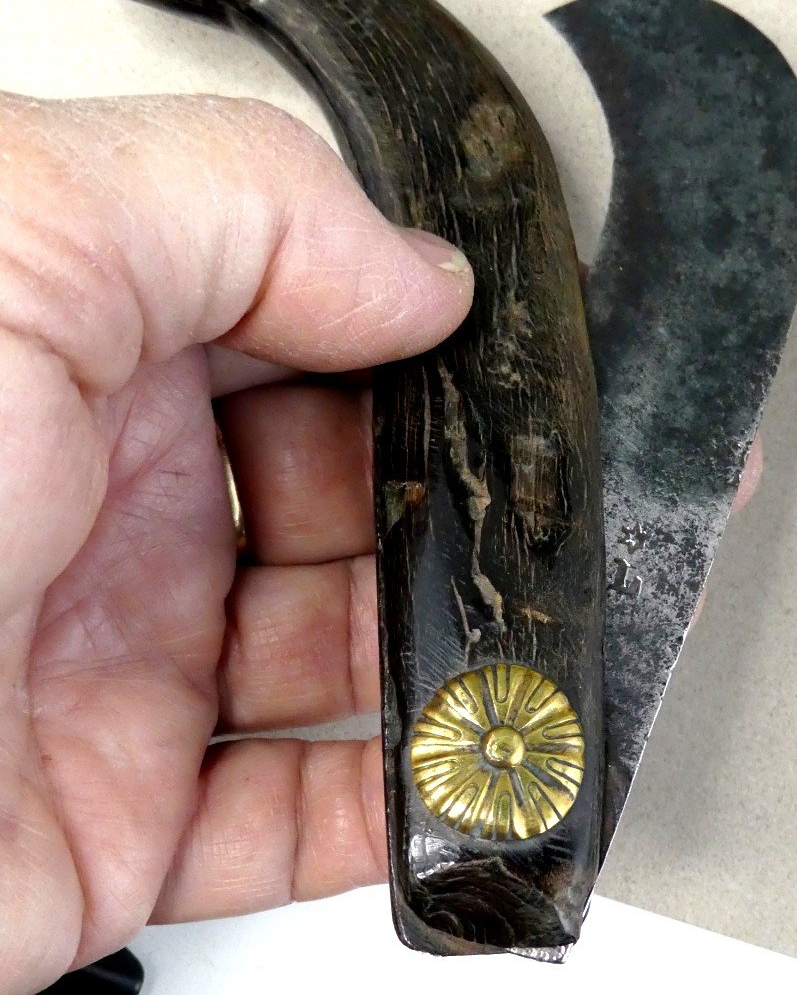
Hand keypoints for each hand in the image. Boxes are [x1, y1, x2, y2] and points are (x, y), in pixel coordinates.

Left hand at [0, 93, 473, 992]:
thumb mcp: (22, 238)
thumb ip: (243, 203)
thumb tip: (417, 274)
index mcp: (86, 356)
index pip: (297, 329)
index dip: (398, 341)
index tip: (477, 368)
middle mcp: (104, 508)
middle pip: (335, 497)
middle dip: (434, 506)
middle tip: (506, 517)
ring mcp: (114, 666)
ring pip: (338, 657)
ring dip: (443, 654)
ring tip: (516, 644)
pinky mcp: (114, 824)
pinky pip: (291, 820)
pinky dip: (394, 802)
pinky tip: (455, 763)